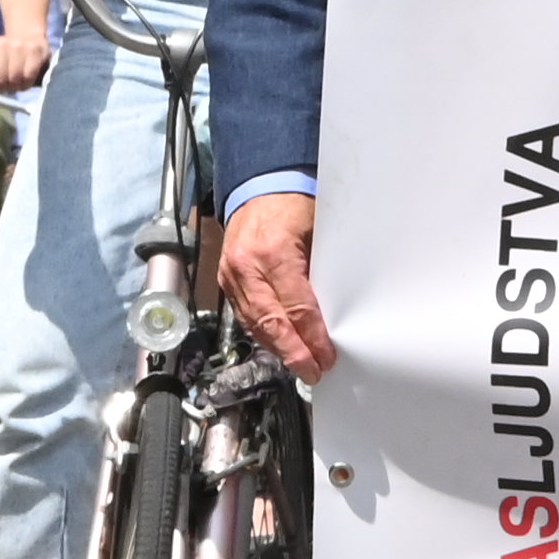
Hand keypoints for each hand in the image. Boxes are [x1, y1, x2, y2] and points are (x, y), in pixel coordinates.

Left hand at [0, 22, 46, 95]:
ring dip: (14, 87)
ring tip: (14, 83)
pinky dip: (25, 84)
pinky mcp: (36, 52)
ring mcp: (20, 47)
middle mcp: (3, 43)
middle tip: (3, 85)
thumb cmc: (3, 55)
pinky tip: (23, 81)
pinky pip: (28, 77)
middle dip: (0, 88)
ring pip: (14, 79)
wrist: (28, 37)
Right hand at [217, 189, 336, 381]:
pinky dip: (263, 333)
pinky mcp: (225, 278)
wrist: (258, 185)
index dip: (312, 336)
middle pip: (270, 322)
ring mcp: (231, 273)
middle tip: (313, 372)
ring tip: (300, 365)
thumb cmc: (294, 206)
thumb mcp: (317, 233)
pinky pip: (244, 314)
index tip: (327, 356)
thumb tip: (334, 313)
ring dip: (278, 348)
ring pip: (254, 323)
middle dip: (293, 352)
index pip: (296, 307)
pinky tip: (279, 345)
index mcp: (273, 252)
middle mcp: (246, 266)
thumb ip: (320, 272)